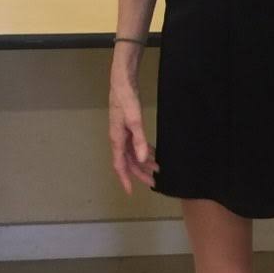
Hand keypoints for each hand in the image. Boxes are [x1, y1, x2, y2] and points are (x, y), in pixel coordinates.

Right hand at [108, 76, 156, 194]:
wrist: (122, 80)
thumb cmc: (126, 98)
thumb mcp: (134, 118)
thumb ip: (139, 139)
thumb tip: (142, 159)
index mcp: (117, 138)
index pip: (120, 165)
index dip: (126, 179)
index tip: (131, 192)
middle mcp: (118, 138)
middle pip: (128, 162)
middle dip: (139, 173)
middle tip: (153, 182)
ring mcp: (122, 132)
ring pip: (132, 153)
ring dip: (143, 162)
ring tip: (156, 169)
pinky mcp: (127, 125)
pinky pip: (135, 144)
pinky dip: (143, 151)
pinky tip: (152, 153)